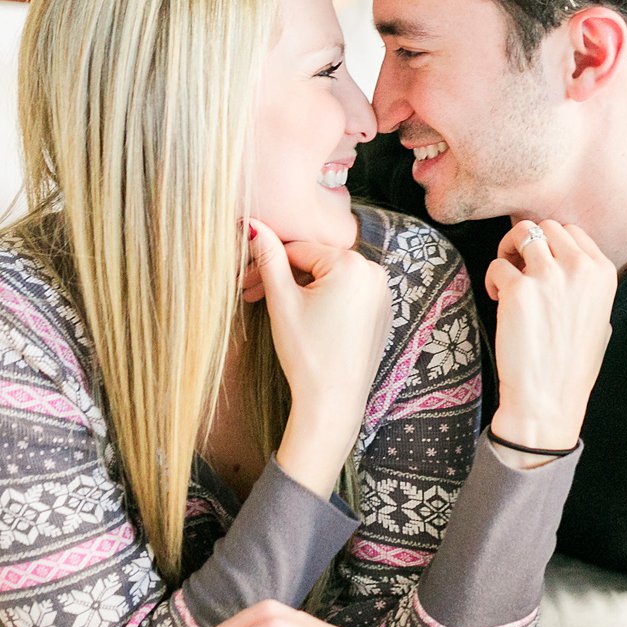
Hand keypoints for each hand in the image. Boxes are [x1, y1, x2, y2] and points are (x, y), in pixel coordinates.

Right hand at [247, 219, 392, 496]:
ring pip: (331, 278)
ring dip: (302, 288)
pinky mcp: (382, 312)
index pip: (298, 250)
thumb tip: (253, 223)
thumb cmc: (307, 353)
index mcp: (351, 263)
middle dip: (283, 277)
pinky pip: (348, 294)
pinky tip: (305, 319)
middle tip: (252, 295)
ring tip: (276, 309)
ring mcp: (382, 293)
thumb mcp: (282, 302)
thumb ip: (268, 258)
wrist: (333, 403)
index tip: (244, 282)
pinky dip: (326, 300)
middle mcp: (374, 272)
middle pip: (316, 263)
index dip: (266, 264)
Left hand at [484, 219, 615, 454]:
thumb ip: (586, 283)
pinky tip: (499, 301)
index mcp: (602, 273)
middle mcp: (579, 268)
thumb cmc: (572, 364)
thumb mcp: (600, 318)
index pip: (573, 232)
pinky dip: (493, 280)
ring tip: (507, 278)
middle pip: (546, 226)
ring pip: (521, 233)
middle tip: (519, 267)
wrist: (549, 400)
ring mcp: (548, 276)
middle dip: (529, 242)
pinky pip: (497, 265)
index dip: (552, 245)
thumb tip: (564, 257)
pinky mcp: (518, 289)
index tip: (541, 264)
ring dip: (508, 251)